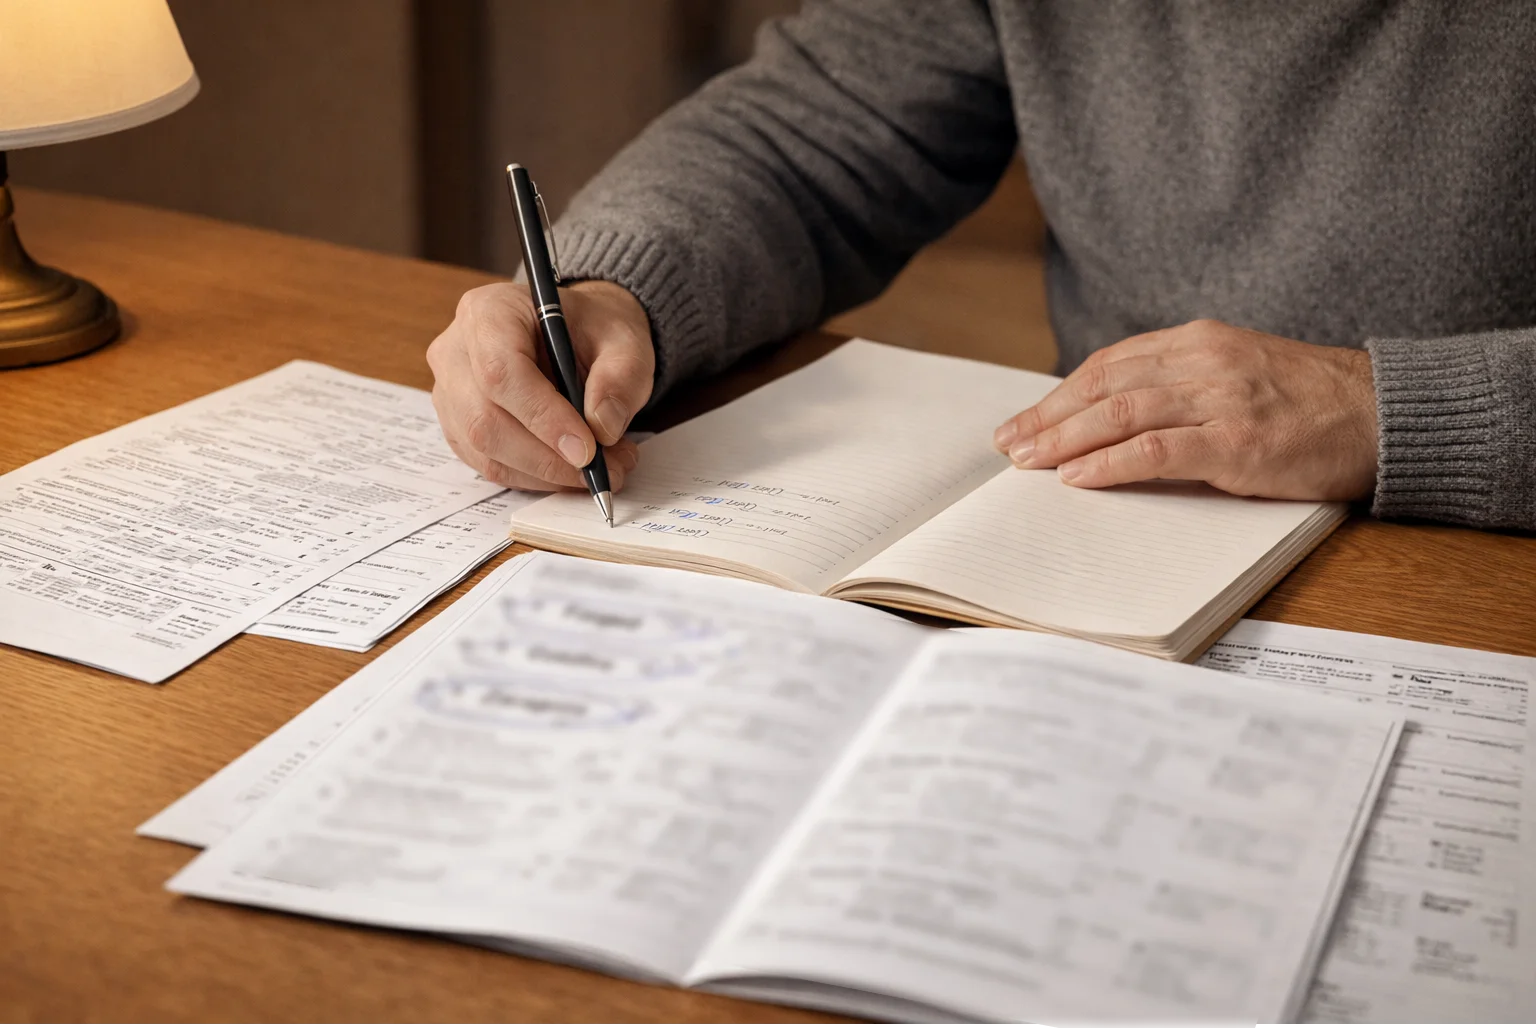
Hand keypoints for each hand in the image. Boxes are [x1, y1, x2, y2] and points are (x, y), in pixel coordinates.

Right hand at [427, 280, 652, 490]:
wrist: (576, 337)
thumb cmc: (593, 332)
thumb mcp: (624, 342)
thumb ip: (620, 379)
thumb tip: (602, 428)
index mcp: (488, 312)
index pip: (500, 371)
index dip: (542, 416)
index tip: (587, 448)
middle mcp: (456, 351)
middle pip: (484, 419)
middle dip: (548, 457)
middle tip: (603, 470)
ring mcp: (450, 393)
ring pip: (485, 451)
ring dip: (547, 473)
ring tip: (602, 468)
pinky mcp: (459, 428)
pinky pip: (491, 465)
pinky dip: (537, 478)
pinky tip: (573, 469)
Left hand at [991, 320, 1378, 500]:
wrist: (1382, 414)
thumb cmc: (1309, 404)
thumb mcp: (1237, 375)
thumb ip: (1182, 387)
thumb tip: (1115, 420)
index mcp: (1198, 342)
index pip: (1109, 364)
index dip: (1060, 394)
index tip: (1025, 421)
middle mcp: (1203, 361)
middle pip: (1103, 385)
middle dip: (1048, 417)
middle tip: (1008, 445)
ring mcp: (1220, 399)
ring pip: (1120, 412)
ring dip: (1065, 440)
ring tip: (1028, 462)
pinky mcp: (1237, 441)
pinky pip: (1156, 450)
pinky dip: (1110, 464)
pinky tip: (1078, 477)